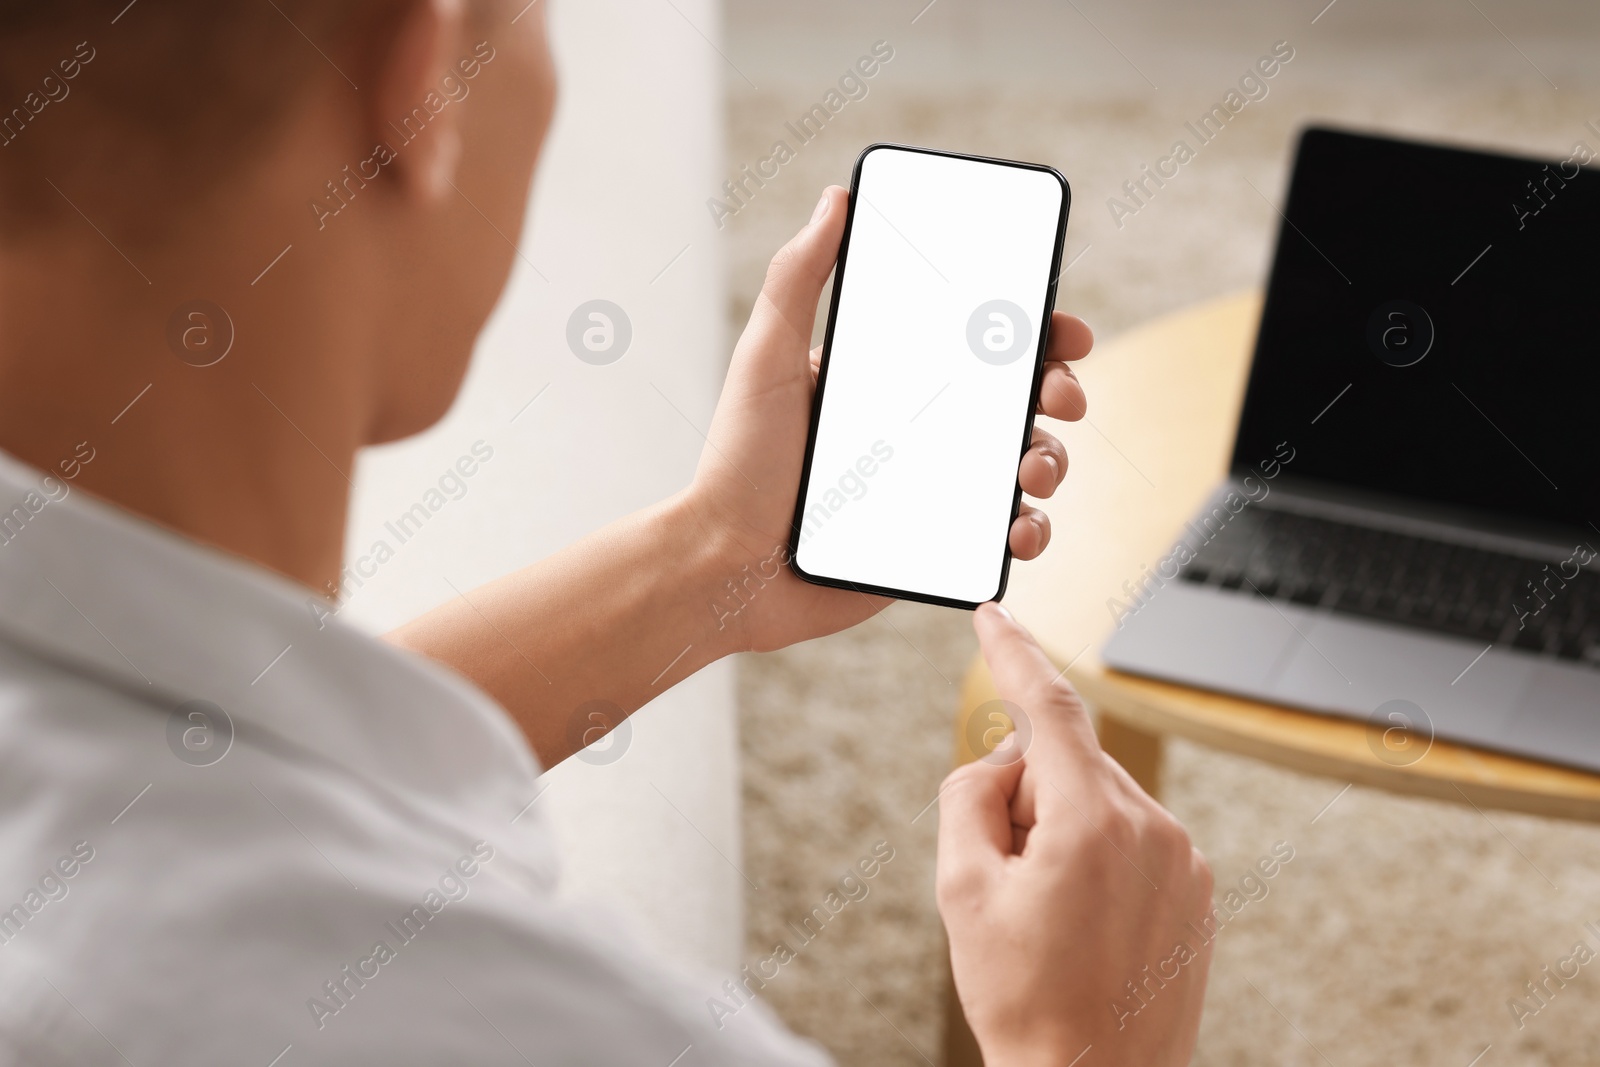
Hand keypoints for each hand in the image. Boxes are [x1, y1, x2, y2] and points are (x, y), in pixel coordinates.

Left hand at [685, 186, 1093, 653]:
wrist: (725, 568)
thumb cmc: (738, 464)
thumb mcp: (766, 358)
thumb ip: (797, 278)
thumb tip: (835, 199)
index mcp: (890, 378)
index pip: (977, 341)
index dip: (1032, 330)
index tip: (1063, 328)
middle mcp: (919, 429)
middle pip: (1017, 399)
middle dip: (1058, 391)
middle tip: (1063, 397)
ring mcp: (932, 488)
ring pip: (1023, 464)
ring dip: (1051, 460)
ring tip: (1033, 471)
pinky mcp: (935, 547)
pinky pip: (1002, 535)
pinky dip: (1030, 531)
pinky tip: (1021, 531)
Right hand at [937, 604, 1212, 1066]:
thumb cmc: (1024, 999)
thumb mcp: (960, 889)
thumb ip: (970, 793)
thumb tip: (1004, 757)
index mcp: (1091, 821)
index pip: (1046, 705)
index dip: (1011, 652)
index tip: (993, 614)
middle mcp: (1152, 827)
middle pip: (1066, 761)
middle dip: (1023, 792)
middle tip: (1000, 871)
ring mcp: (1184, 860)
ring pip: (1099, 800)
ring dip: (1059, 829)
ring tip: (1044, 914)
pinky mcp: (1197, 889)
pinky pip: (1132, 838)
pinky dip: (1095, 856)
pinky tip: (1079, 924)